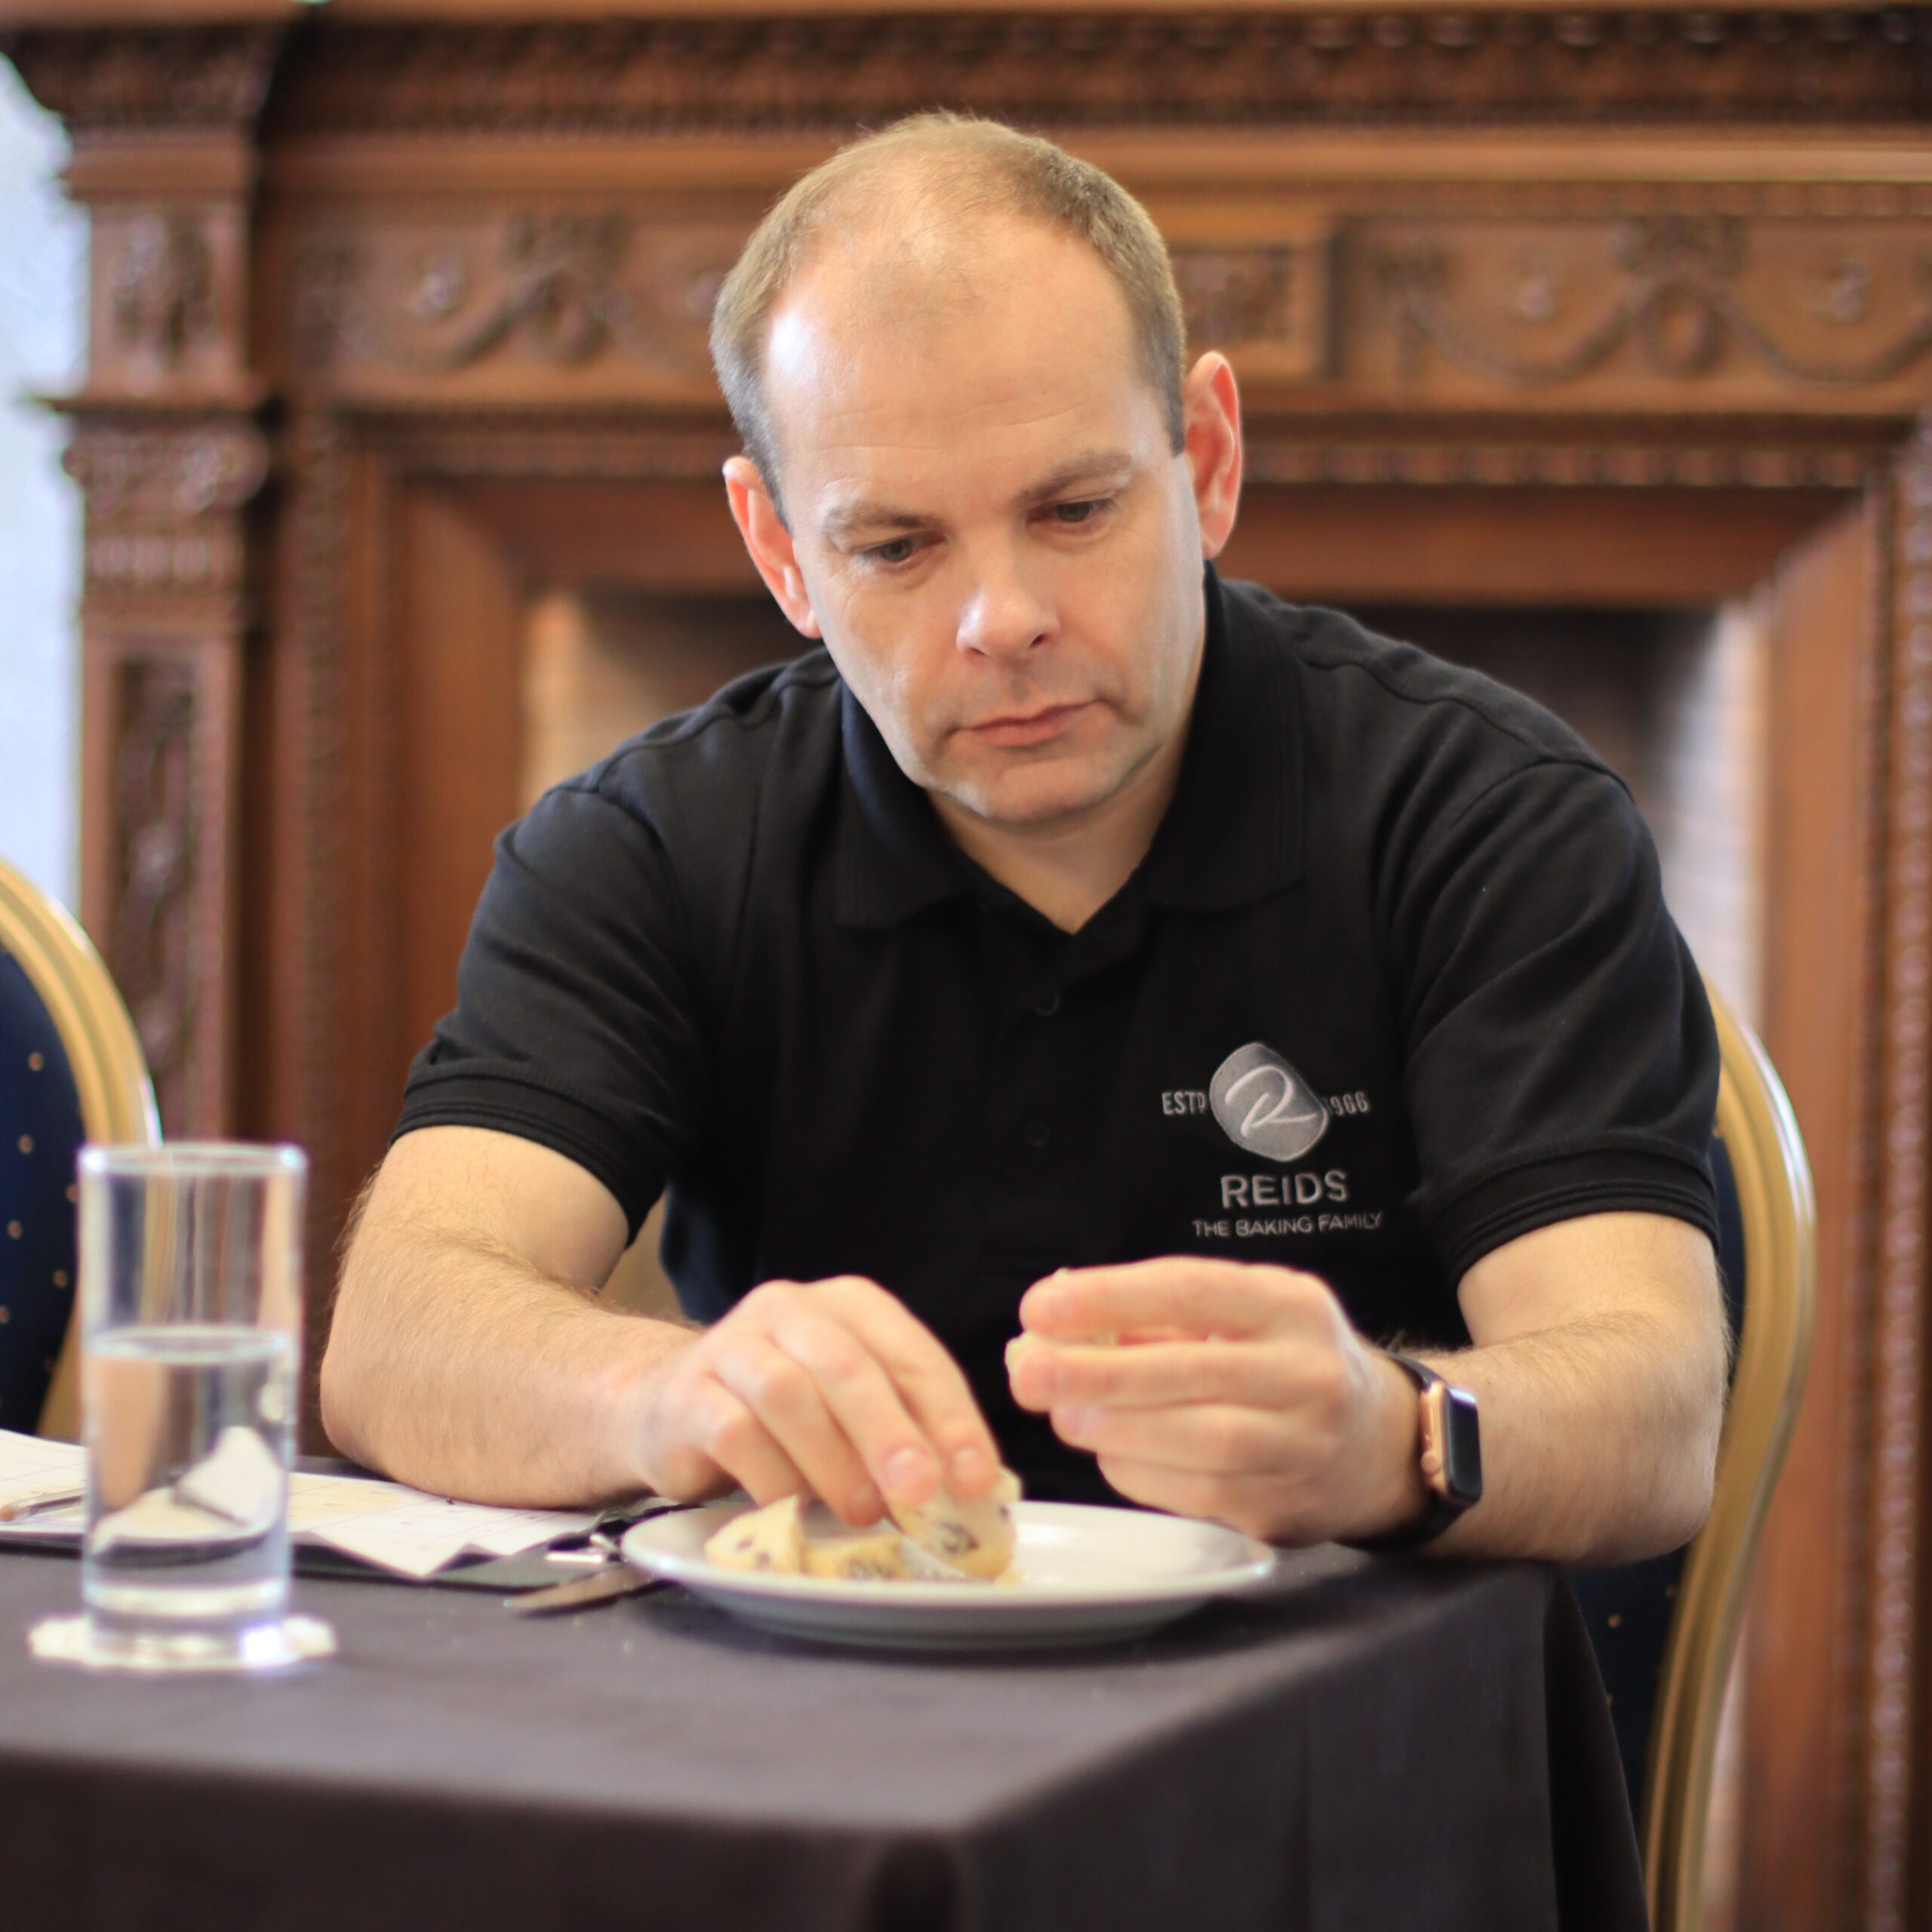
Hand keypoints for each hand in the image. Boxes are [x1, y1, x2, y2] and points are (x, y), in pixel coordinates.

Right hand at [631, 1276, 1003, 1523]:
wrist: (671, 1409)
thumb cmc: (783, 1417)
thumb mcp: (851, 1411)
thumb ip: (905, 1433)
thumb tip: (970, 1488)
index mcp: (848, 1306)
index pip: (912, 1353)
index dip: (951, 1417)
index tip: (977, 1477)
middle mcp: (789, 1310)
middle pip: (848, 1366)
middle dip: (891, 1433)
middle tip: (921, 1492)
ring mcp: (732, 1346)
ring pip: (789, 1394)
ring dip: (833, 1460)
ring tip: (863, 1512)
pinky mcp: (687, 1394)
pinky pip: (735, 1434)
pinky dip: (774, 1478)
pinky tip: (794, 1509)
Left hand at [1008, 1258, 1425, 1544]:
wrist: (1376, 1445)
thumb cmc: (1281, 1362)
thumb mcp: (1241, 1315)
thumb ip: (1159, 1316)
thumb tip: (1055, 1324)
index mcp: (1291, 1305)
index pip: (1192, 1291)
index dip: (1111, 1298)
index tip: (1041, 1306)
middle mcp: (1308, 1373)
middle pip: (1193, 1373)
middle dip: (1099, 1373)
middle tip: (1030, 1372)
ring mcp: (1303, 1446)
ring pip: (1199, 1442)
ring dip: (1115, 1429)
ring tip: (1060, 1414)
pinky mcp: (1283, 1506)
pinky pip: (1196, 1491)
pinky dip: (1138, 1471)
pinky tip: (1107, 1450)